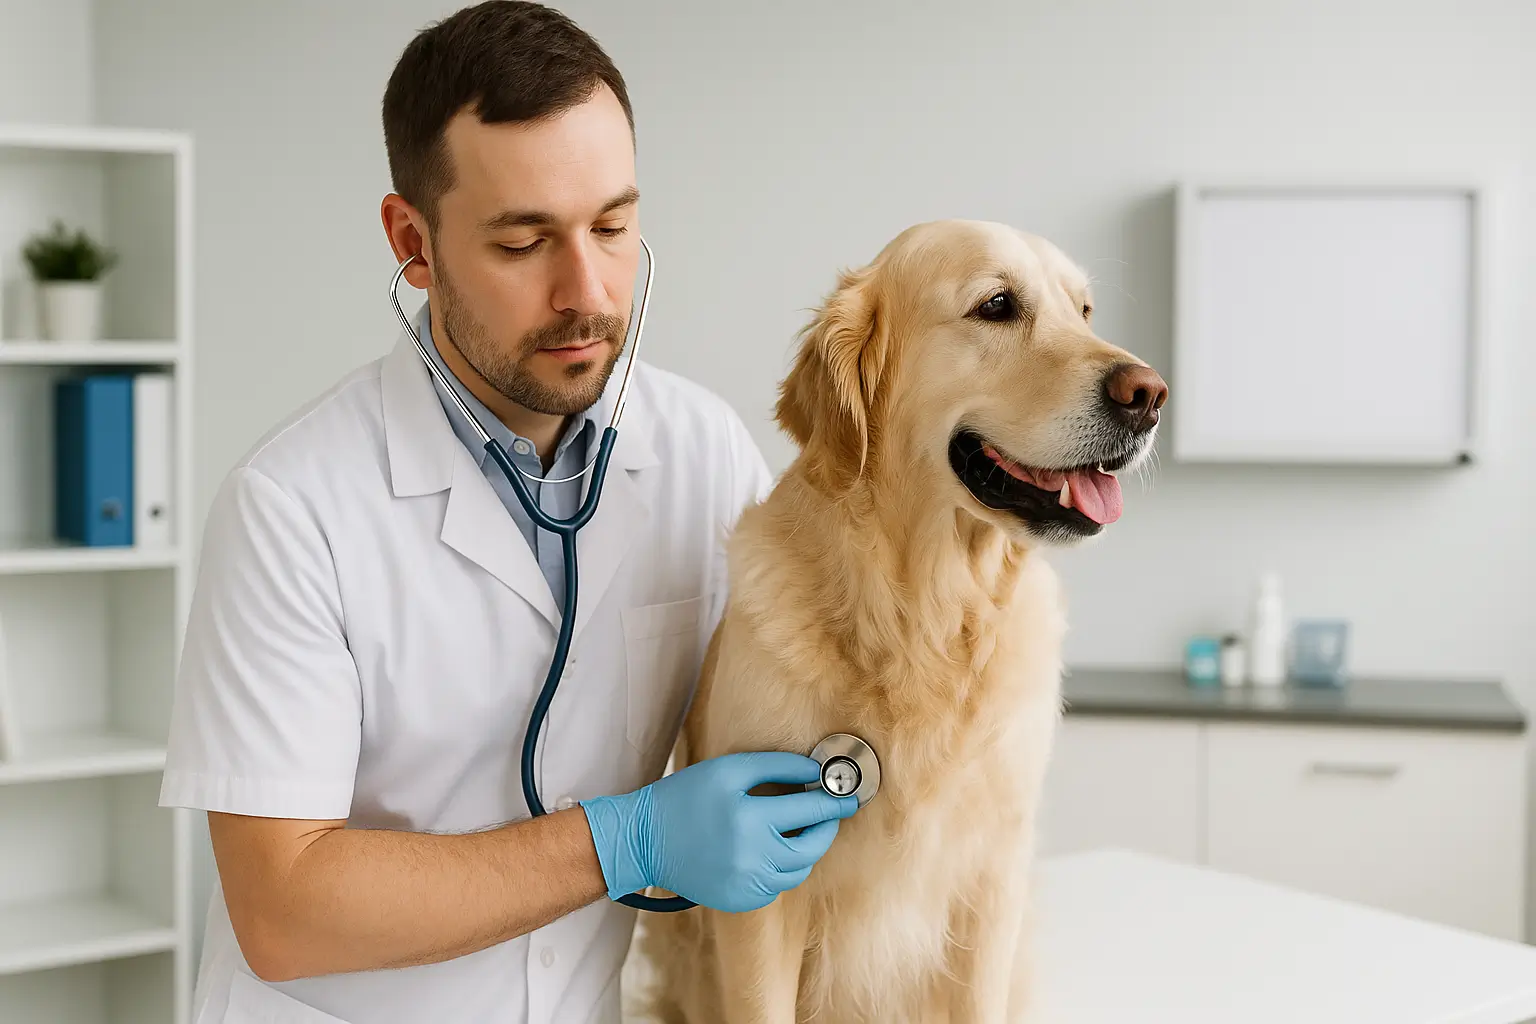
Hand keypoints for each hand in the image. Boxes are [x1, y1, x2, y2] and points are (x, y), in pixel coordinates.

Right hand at [580, 752, 858, 912]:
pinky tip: (771, 850)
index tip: (849, 796)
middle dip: (827, 828)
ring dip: (806, 849)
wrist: (644, 840)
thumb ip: (776, 765)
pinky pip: (777, 886)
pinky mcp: (740, 900)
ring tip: (801, 830)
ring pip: (798, 870)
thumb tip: (814, 771)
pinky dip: (782, 868)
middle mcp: (753, 857)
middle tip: (830, 813)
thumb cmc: (685, 796)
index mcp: (750, 819)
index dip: (834, 801)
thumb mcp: (728, 769)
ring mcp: (747, 884)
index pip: (811, 809)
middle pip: (812, 846)